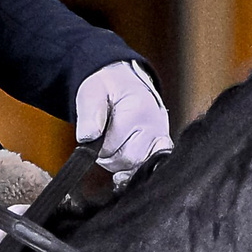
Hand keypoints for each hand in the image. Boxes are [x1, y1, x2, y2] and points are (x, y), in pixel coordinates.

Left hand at [74, 60, 171, 181]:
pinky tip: (128, 164)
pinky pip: (152, 166)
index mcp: (137, 109)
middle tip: (103, 143)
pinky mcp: (163, 144)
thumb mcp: (91, 93)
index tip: (94, 137)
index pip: (112, 147)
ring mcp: (161, 135)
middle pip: (127, 159)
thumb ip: (88, 114)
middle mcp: (154, 123)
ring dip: (121, 163)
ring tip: (115, 146)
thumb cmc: (109, 88)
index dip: (97, 148)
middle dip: (109, 157)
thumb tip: (88, 137)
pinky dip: (136, 168)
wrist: (126, 83)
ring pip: (138, 166)